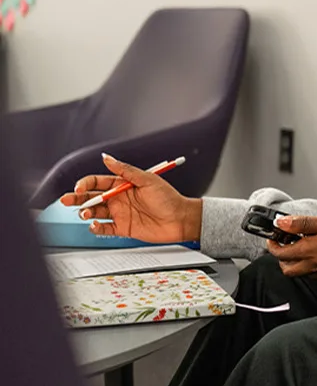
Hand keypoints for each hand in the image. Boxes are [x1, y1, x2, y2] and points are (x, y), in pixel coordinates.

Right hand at [59, 153, 202, 242]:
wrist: (181, 219)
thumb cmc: (169, 198)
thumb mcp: (148, 180)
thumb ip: (126, 170)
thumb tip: (106, 157)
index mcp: (123, 184)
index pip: (98, 182)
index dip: (86, 184)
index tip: (79, 187)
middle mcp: (119, 198)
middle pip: (92, 197)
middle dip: (77, 198)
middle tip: (66, 199)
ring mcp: (121, 213)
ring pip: (95, 212)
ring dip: (86, 212)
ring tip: (84, 212)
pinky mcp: (124, 228)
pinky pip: (105, 228)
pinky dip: (96, 228)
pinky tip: (93, 225)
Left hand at [268, 215, 316, 279]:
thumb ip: (304, 223)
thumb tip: (282, 223)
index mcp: (308, 251)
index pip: (280, 252)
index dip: (272, 243)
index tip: (274, 235)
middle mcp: (312, 265)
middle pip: (286, 267)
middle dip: (280, 256)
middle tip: (285, 242)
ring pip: (297, 272)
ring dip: (293, 261)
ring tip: (300, 246)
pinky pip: (310, 274)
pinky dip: (306, 265)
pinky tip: (315, 253)